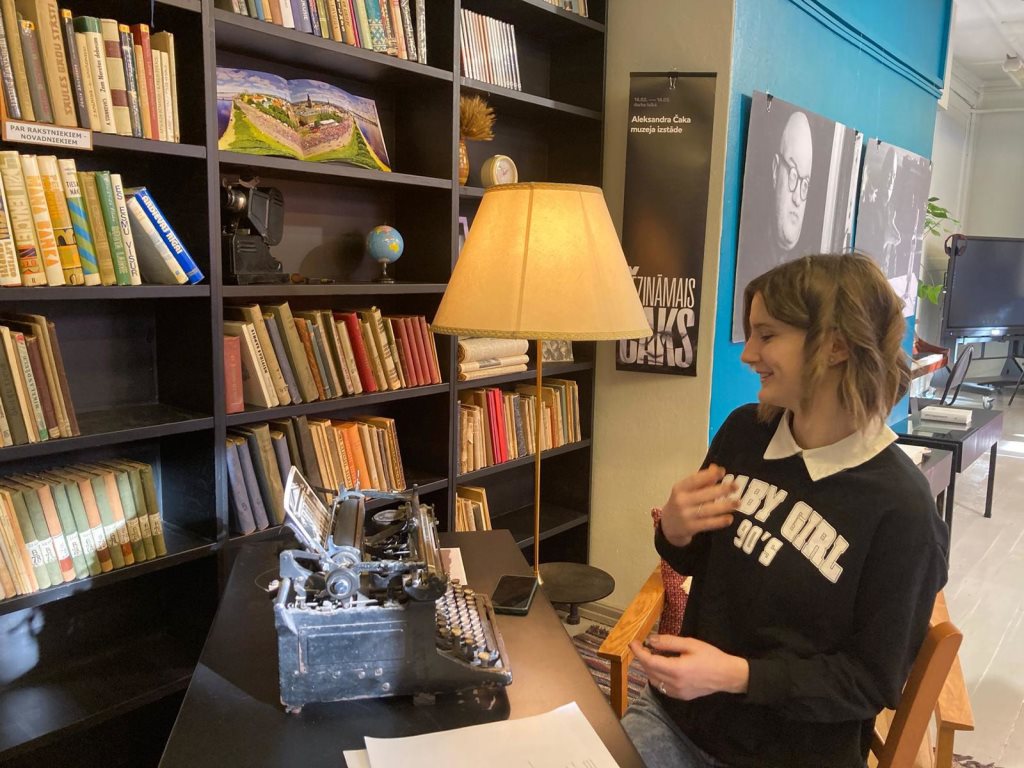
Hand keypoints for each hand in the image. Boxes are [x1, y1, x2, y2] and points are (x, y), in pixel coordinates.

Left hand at [630, 635, 748, 700]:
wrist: (728, 675)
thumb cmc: (710, 656)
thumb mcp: (690, 644)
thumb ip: (668, 642)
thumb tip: (650, 640)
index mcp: (676, 670)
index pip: (649, 661)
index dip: (638, 652)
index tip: (633, 642)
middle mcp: (674, 684)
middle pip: (649, 671)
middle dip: (642, 658)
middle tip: (643, 646)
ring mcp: (677, 693)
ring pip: (653, 680)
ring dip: (649, 668)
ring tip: (653, 655)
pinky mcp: (681, 696)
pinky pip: (662, 687)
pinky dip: (657, 677)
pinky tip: (663, 668)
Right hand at [658, 464, 738, 546]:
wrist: (667, 525)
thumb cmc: (681, 503)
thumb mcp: (686, 490)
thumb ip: (702, 480)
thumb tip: (717, 469)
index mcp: (680, 488)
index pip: (694, 480)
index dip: (708, 475)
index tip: (722, 472)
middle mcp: (681, 501)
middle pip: (704, 494)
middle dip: (721, 490)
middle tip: (736, 487)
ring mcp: (686, 515)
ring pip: (708, 509)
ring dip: (724, 506)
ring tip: (737, 503)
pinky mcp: (691, 528)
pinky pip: (708, 524)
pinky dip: (719, 521)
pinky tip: (729, 518)